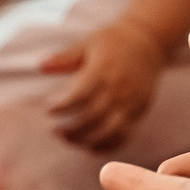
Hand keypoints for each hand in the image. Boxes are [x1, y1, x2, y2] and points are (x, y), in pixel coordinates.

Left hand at [44, 20, 165, 149]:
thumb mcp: (88, 43)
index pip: (81, 95)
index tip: (48, 111)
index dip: (63, 106)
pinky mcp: (139, 112)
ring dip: (87, 141)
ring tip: (69, 140)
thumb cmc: (113, 42)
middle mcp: (119, 88)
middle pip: (93, 117)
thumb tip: (40, 66)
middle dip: (72, 129)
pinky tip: (90, 147)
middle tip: (55, 131)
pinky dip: (107, 146)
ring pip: (109, 131)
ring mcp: (131, 103)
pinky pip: (124, 136)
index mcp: (104, 70)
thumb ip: (65, 57)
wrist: (149, 44)